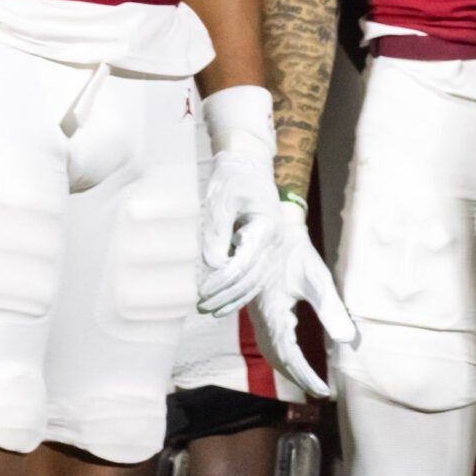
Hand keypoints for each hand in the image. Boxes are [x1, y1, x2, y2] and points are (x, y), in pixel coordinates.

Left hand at [197, 86, 279, 315]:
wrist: (248, 166)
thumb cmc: (233, 179)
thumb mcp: (221, 200)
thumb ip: (218, 232)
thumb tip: (214, 264)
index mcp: (266, 227)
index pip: (245, 263)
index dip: (223, 280)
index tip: (202, 290)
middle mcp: (274, 241)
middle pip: (252, 277)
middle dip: (226, 294)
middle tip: (201, 305)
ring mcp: (272, 246)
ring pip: (256, 281)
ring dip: (234, 298)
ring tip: (210, 309)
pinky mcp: (265, 250)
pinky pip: (256, 276)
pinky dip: (241, 292)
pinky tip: (225, 302)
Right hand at [251, 198, 353, 398]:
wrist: (273, 230)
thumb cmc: (297, 253)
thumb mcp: (318, 280)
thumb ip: (332, 310)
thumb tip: (348, 341)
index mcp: (273, 314)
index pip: (289, 356)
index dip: (305, 376)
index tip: (323, 390)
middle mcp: (261, 319)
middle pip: (277, 359)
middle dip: (298, 377)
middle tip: (321, 391)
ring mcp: (258, 316)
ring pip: (272, 352)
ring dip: (290, 369)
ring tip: (312, 381)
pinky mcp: (260, 312)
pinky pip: (270, 341)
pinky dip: (284, 356)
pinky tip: (297, 358)